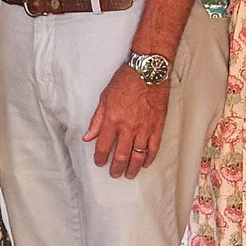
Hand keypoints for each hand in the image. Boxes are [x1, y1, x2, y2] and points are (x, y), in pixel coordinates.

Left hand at [84, 64, 169, 178]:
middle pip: (121, 156)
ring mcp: (144, 128)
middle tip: (114, 174)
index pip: (104, 146)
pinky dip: (149, 158)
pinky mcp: (157, 126)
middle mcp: (128, 127)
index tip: (100, 162)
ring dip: (133, 168)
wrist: (148, 71)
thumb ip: (96, 120)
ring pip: (138, 155)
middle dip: (116, 168)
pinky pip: (153, 147)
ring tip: (129, 174)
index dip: (100, 158)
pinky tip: (145, 163)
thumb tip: (88, 136)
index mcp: (112, 120)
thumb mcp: (104, 98)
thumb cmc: (125, 81)